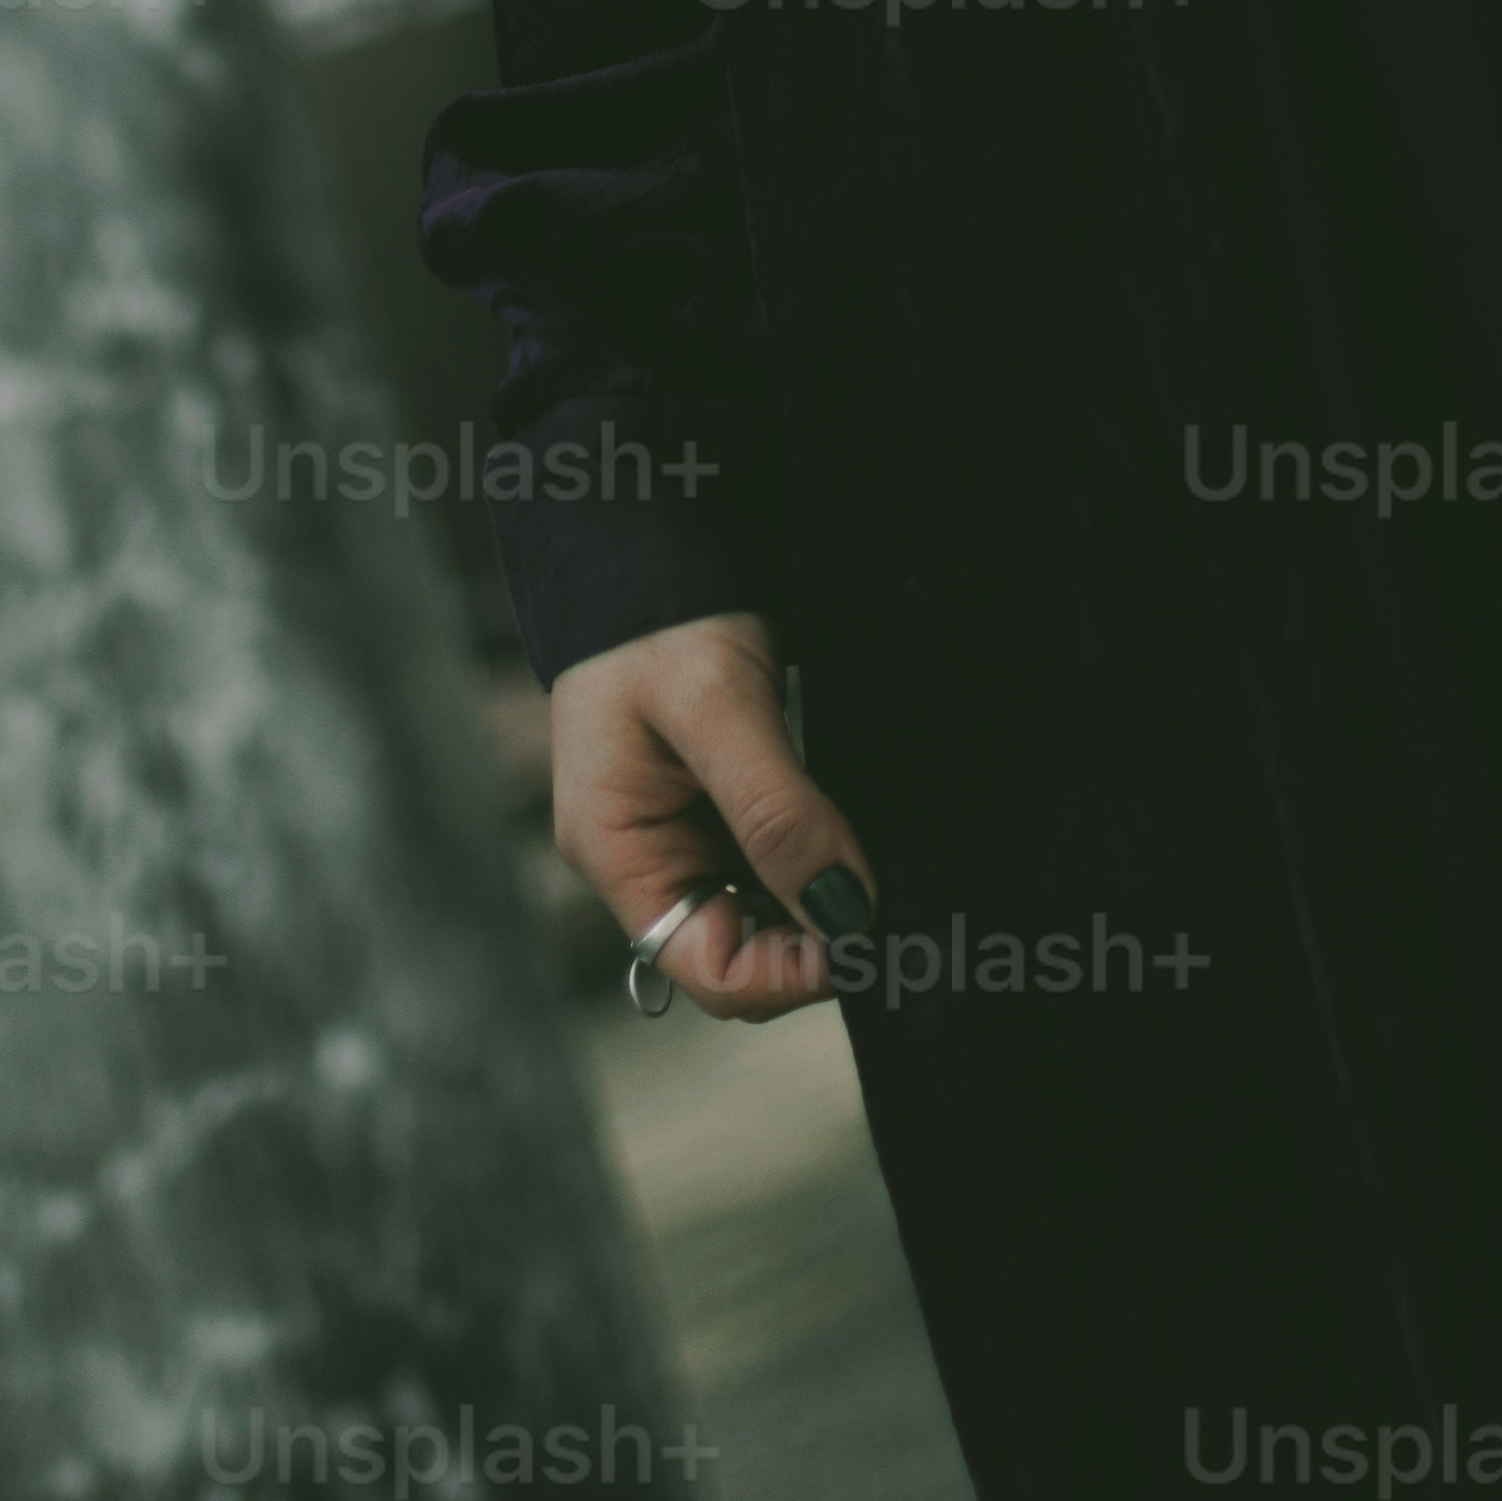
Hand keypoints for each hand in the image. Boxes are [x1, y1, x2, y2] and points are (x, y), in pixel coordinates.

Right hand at [549, 609, 879, 1020]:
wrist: (649, 527)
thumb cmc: (661, 612)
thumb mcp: (718, 709)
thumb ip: (775, 815)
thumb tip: (846, 912)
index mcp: (616, 851)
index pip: (705, 968)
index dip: (785, 972)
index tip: (860, 933)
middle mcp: (643, 855)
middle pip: (736, 950)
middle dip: (808, 942)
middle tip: (885, 903)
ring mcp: (679, 828)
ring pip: (760, 910)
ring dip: (816, 903)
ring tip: (876, 869)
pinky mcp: (715, 797)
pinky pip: (768, 859)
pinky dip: (812, 860)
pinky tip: (850, 836)